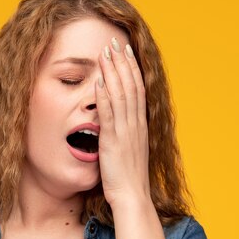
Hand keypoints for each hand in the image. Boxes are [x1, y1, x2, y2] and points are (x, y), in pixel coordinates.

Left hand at [95, 37, 149, 207]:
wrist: (131, 196)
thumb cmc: (128, 179)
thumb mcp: (128, 151)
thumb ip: (123, 135)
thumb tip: (115, 125)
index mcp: (140, 126)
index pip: (137, 90)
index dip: (131, 69)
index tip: (126, 52)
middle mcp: (135, 124)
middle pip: (130, 86)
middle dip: (122, 63)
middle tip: (114, 42)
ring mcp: (125, 131)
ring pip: (121, 94)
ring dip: (113, 72)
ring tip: (105, 53)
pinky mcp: (113, 140)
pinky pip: (109, 114)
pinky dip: (104, 96)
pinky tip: (98, 82)